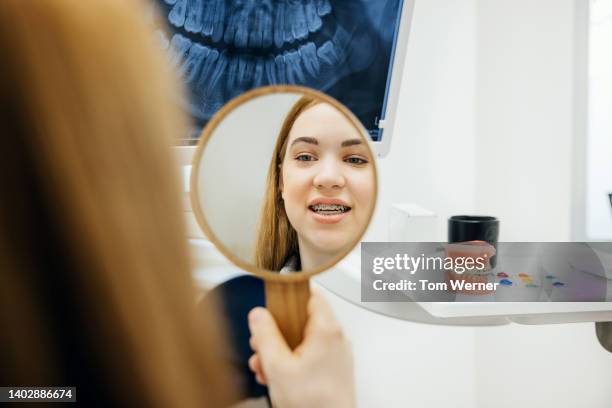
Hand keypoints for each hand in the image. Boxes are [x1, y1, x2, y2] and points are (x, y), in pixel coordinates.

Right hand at [248, 290, 354, 407]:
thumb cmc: (313, 404)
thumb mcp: (277, 366)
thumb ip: (265, 335)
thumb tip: (258, 315)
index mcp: (327, 329)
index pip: (311, 293)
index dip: (290, 293)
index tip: (273, 298)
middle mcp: (336, 339)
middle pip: (301, 319)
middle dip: (275, 332)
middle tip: (261, 345)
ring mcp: (336, 355)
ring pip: (302, 340)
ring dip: (279, 350)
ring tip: (265, 367)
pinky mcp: (333, 370)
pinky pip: (309, 356)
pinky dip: (291, 362)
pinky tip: (276, 377)